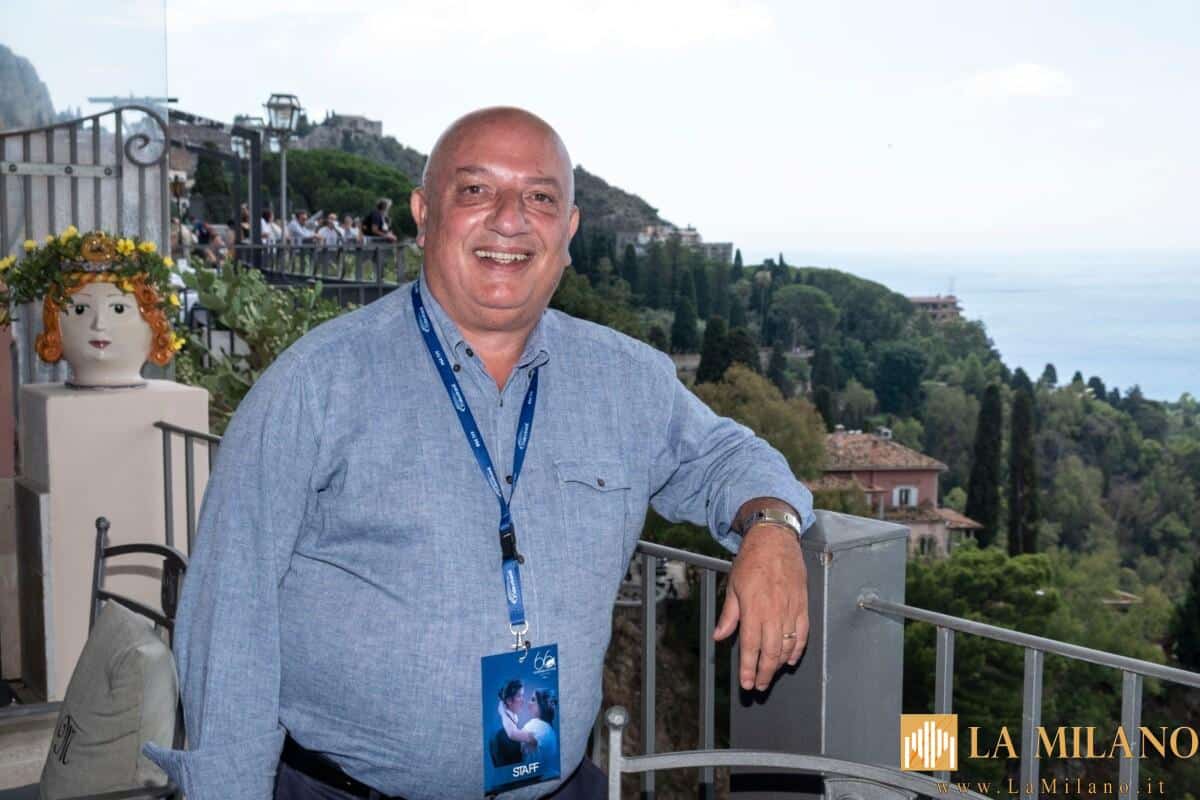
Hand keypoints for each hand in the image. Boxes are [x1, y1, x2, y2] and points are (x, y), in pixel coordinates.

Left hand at [713, 523, 808, 690]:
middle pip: (771, 653)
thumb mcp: (733, 586)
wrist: (775, 541)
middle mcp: (774, 612)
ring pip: (788, 646)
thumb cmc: (752, 560)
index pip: (751, 647)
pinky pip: (803, 634)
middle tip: (760, 685)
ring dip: (779, 664)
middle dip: (765, 673)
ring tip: (771, 673)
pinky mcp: (803, 606)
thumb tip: (719, 636)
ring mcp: (791, 610)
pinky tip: (791, 658)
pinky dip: (798, 649)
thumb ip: (729, 615)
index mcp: (754, 609)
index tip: (747, 683)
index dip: (749, 668)